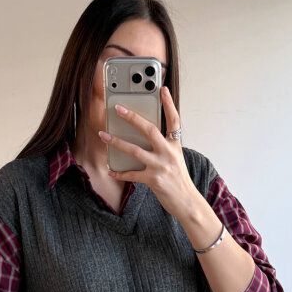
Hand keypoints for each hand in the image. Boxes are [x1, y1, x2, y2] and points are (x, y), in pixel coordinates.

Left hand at [98, 86, 197, 221]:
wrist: (187, 202)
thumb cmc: (179, 181)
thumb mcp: (176, 160)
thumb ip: (164, 148)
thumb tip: (143, 139)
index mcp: (175, 145)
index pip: (174, 120)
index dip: (169, 104)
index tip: (162, 89)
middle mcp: (169, 153)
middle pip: (149, 130)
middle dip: (132, 117)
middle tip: (118, 108)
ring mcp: (161, 166)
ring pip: (135, 150)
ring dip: (117, 142)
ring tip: (104, 136)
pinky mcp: (153, 180)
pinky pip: (132, 174)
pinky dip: (120, 173)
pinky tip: (111, 170)